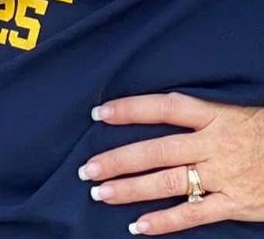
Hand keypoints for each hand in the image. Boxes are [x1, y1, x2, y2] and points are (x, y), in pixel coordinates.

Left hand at [79, 92, 263, 233]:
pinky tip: (138, 226)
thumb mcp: (232, 112)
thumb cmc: (262, 132)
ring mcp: (224, 176)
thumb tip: (153, 112)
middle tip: (87, 168)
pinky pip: (194, 215)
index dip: (130, 109)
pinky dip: (165, 221)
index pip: (164, 108)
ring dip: (131, 189)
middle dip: (119, 160)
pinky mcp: (236, 205)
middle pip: (157, 151)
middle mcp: (214, 145)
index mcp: (214, 117)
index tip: (98, 114)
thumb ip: (197, 115)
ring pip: (169, 183)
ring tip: (100, 193)